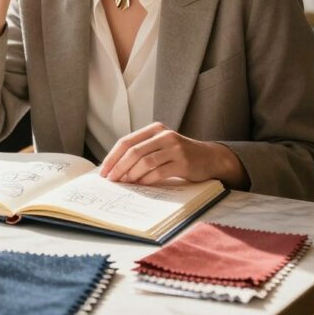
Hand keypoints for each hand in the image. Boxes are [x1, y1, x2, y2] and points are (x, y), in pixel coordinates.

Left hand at [98, 123, 236, 184]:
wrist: (210, 158)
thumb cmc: (179, 154)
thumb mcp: (161, 145)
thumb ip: (142, 151)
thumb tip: (115, 169)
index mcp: (154, 129)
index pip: (126, 141)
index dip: (112, 157)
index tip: (103, 172)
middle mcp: (164, 135)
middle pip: (134, 151)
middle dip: (119, 167)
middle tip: (111, 180)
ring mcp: (175, 148)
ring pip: (145, 162)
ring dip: (132, 175)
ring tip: (125, 184)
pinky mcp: (183, 162)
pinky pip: (159, 172)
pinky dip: (147, 180)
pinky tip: (141, 185)